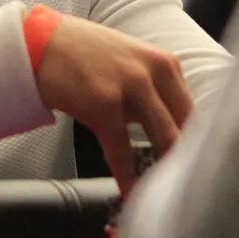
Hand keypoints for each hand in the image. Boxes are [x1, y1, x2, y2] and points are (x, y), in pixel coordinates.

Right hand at [33, 14, 192, 194]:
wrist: (40, 42)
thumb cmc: (83, 54)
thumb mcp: (130, 61)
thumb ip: (153, 90)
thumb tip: (170, 130)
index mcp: (165, 62)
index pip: (193, 111)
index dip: (198, 143)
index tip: (196, 166)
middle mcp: (153, 71)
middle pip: (185, 127)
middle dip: (187, 160)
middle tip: (186, 186)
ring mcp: (130, 86)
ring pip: (162, 139)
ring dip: (164, 171)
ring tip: (164, 194)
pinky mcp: (104, 104)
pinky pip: (122, 151)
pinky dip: (129, 177)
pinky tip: (132, 193)